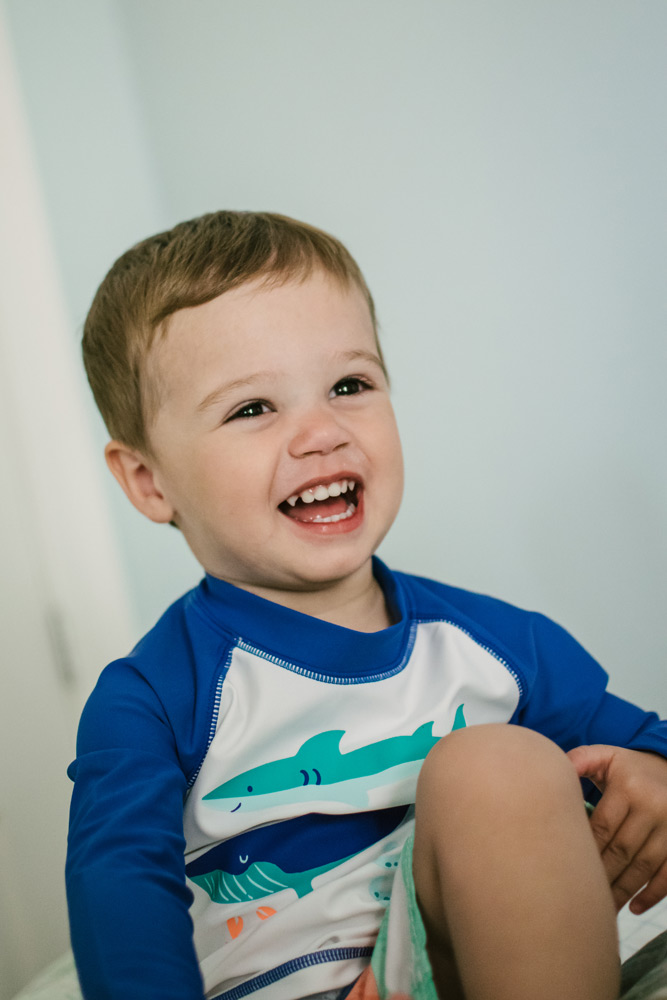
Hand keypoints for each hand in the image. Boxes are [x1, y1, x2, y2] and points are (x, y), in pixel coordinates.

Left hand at [567, 744, 666, 913]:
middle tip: (577, 895)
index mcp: (629, 787)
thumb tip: (549, 769)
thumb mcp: (605, 757)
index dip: (584, 849)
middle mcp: (653, 807)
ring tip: (601, 909)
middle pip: (622, 851)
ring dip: (622, 891)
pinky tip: (634, 908)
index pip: (602, 826)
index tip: (566, 867)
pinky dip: (652, 895)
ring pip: (644, 867)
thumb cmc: (627, 768)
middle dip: (600, 876)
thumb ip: (578, 761)